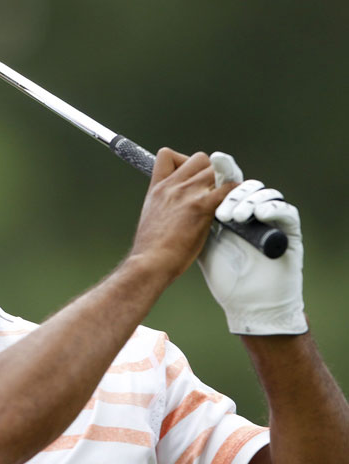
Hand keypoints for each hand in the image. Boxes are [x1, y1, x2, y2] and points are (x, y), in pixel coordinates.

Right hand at [129, 149, 235, 282]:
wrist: (150, 262)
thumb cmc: (152, 247)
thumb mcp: (152, 215)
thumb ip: (166, 202)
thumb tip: (180, 205)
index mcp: (158, 187)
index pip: (167, 154)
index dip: (184, 161)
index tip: (191, 177)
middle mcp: (171, 186)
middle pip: (199, 159)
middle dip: (210, 171)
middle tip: (215, 190)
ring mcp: (185, 194)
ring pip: (214, 169)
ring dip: (224, 181)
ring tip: (226, 198)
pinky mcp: (200, 207)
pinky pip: (226, 189)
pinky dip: (235, 193)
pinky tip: (236, 206)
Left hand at [198, 152, 307, 334]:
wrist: (247, 304)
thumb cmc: (223, 275)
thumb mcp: (202, 240)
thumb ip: (195, 214)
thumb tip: (176, 188)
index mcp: (231, 210)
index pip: (226, 181)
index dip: (220, 170)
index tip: (211, 162)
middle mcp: (252, 211)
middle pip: (244, 183)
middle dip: (231, 189)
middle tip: (219, 209)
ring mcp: (272, 220)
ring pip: (264, 193)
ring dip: (248, 201)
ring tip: (235, 218)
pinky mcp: (289, 232)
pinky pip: (287, 212)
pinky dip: (274, 209)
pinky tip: (260, 214)